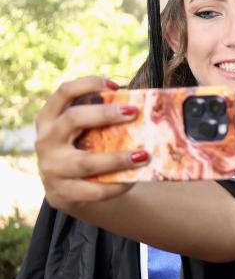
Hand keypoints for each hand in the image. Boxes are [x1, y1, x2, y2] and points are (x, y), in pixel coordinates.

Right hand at [35, 76, 146, 210]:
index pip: (63, 93)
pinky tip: (135, 178)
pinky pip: (94, 190)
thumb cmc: (83, 150)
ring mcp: (51, 169)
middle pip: (72, 120)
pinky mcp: (63, 193)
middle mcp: (46, 141)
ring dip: (117, 159)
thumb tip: (144, 106)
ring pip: (85, 162)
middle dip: (104, 114)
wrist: (68, 192)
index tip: (115, 85)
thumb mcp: (83, 132)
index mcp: (49, 119)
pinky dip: (118, 184)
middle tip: (134, 112)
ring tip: (143, 155)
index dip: (87, 84)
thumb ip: (100, 119)